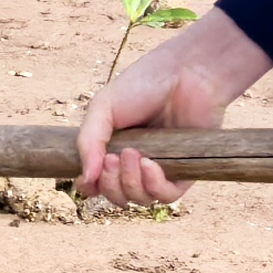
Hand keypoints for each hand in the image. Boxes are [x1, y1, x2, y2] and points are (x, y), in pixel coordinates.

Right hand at [77, 8, 272, 206]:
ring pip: (140, 199)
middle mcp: (136, 164)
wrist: (186, 74)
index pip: (97, 184)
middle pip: (117, 196)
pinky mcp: (184, 172)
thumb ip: (88, 142)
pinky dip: (153, 185)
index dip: (90, 186)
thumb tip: (85, 180)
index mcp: (113, 149)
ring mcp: (161, 169)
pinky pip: (167, 197)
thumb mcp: (103, 107)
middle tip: (113, 158)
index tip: (87, 176)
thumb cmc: (144, 84)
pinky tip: (150, 164)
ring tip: (133, 154)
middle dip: (110, 183)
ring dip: (130, 182)